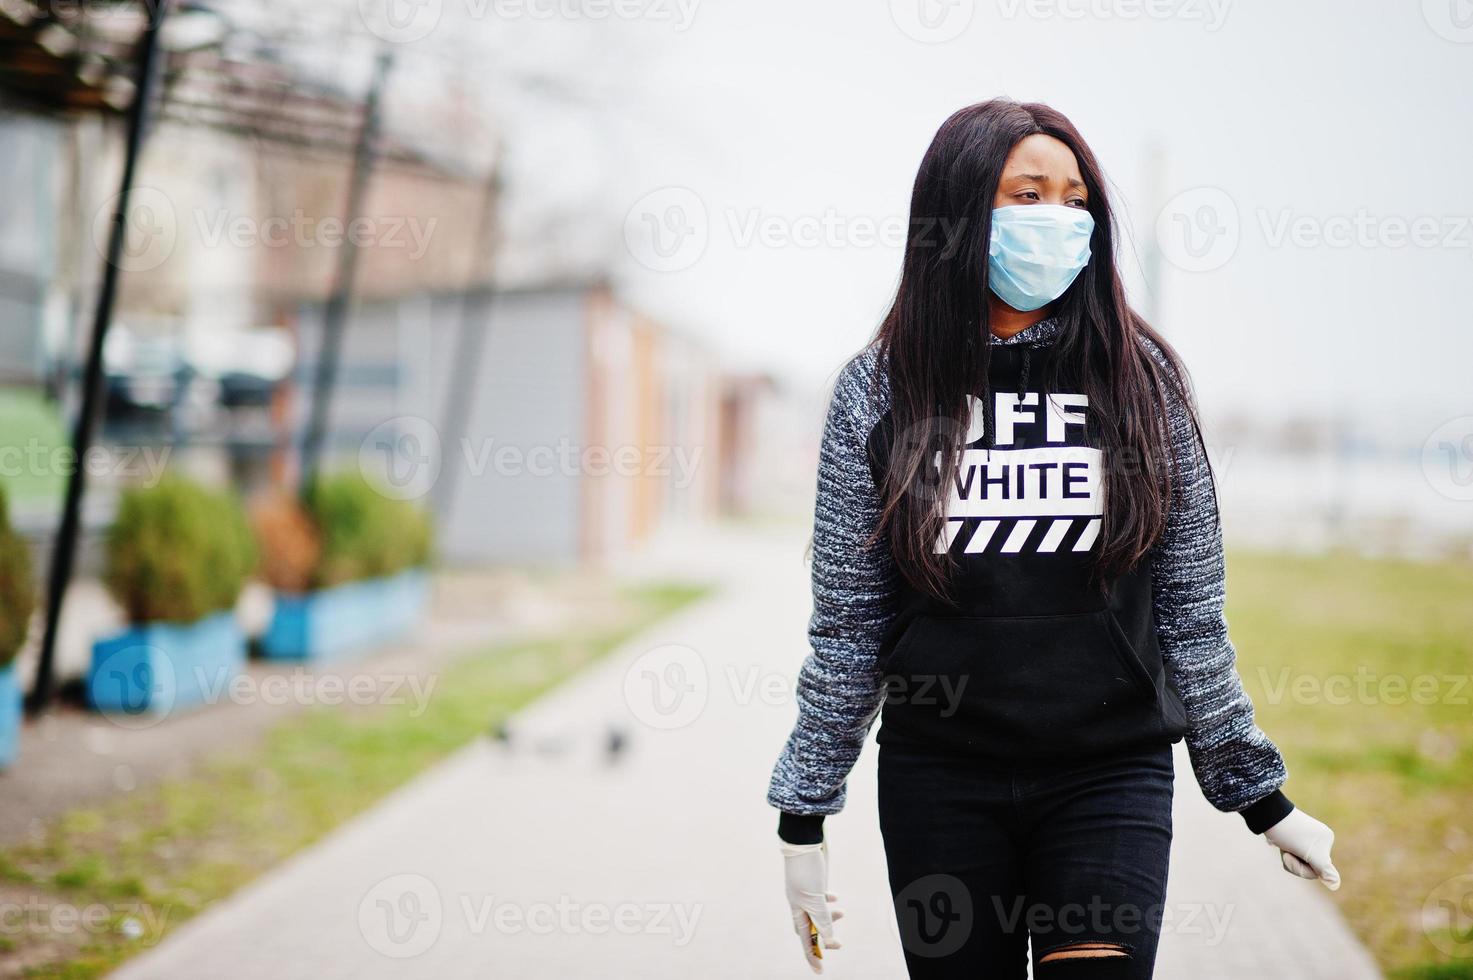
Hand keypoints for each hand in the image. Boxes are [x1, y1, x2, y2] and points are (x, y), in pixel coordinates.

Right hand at [781, 837, 843, 972]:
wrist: (804, 841)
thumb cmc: (806, 870)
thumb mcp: (815, 898)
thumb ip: (822, 919)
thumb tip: (827, 941)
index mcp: (797, 909)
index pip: (805, 939)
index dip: (812, 954)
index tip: (820, 970)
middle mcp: (800, 903)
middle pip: (811, 928)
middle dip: (823, 938)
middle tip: (838, 945)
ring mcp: (808, 892)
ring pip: (818, 912)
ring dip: (830, 918)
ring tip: (842, 913)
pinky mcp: (815, 882)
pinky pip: (821, 897)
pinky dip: (829, 901)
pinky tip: (835, 898)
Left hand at [1263, 808, 1340, 890]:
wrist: (1266, 813)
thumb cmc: (1288, 833)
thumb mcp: (1308, 853)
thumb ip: (1324, 869)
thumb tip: (1335, 885)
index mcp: (1327, 839)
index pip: (1320, 870)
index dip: (1302, 869)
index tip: (1292, 854)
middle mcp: (1319, 838)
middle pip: (1310, 866)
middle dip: (1294, 863)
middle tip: (1285, 851)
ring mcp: (1307, 837)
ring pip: (1299, 861)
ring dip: (1287, 857)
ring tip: (1281, 845)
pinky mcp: (1294, 836)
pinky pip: (1292, 853)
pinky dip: (1284, 851)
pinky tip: (1278, 843)